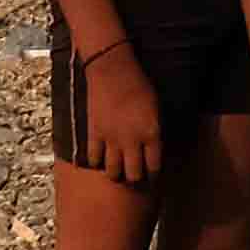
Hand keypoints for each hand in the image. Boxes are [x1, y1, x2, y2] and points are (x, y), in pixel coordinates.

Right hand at [73, 39, 157, 186]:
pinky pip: (94, 159)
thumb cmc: (139, 84)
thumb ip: (155, 130)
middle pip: (133, 175)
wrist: (112, 70)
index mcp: (152, 133)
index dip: (153, 174)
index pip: (154, 166)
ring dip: (116, 174)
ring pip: (113, 172)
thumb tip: (154, 148)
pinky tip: (100, 160)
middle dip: (135, 178)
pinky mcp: (94, 133)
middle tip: (134, 175)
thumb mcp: (156, 108)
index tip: (151, 174)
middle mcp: (132, 140)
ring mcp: (111, 139)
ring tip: (117, 172)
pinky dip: (96, 162)